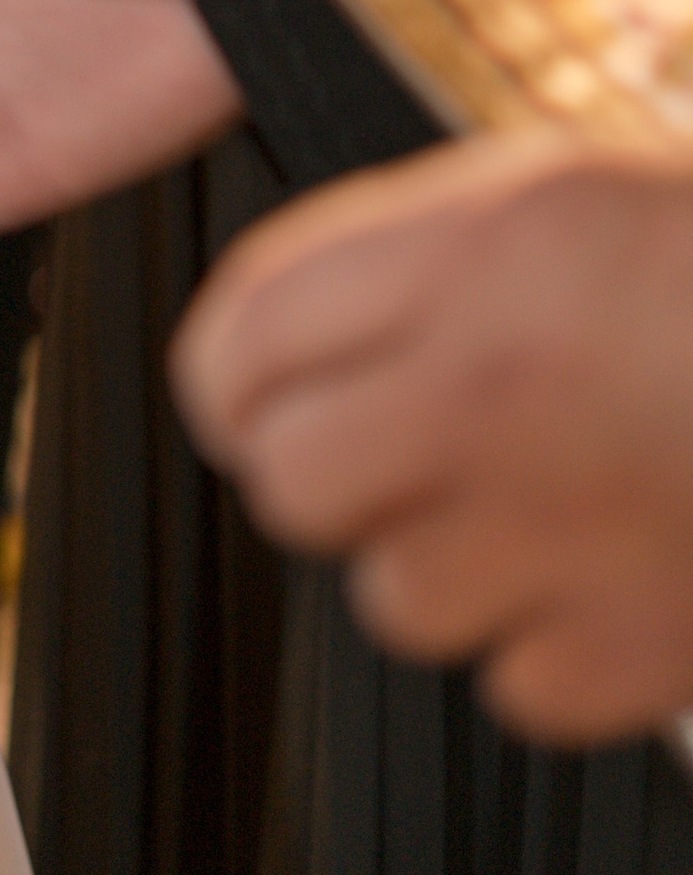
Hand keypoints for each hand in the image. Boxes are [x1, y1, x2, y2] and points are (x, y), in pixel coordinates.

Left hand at [176, 135, 692, 743]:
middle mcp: (488, 388)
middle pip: (288, 479)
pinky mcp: (638, 644)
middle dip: (322, 472)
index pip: (243, 337)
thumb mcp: (563, 190)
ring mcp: (561, 527)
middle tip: (386, 456)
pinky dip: (550, 650)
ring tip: (528, 506)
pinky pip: (517, 684)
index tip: (254, 391)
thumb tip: (285, 330)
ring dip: (441, 564)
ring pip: (392, 596)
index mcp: (470, 255)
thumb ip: (417, 249)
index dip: (237, 374)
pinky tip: (605, 571)